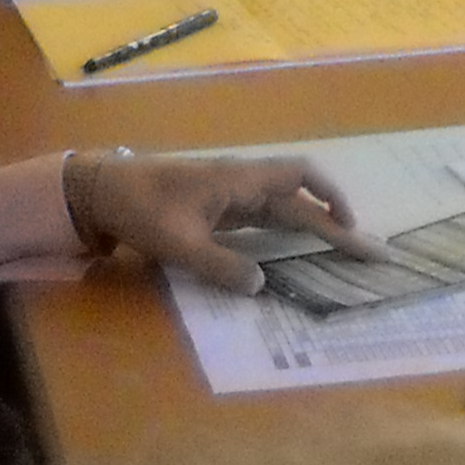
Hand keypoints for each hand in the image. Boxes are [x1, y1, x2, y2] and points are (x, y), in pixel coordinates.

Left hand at [69, 152, 381, 295]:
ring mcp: (231, 194)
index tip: (352, 228)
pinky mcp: (217, 206)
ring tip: (339, 249)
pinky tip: (292, 249)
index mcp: (241, 180)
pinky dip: (285, 230)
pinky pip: (262, 216)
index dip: (331, 199)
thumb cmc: (141, 209)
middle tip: (363, 249)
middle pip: (299, 196)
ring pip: (283, 205)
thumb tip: (261, 285)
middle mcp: (244, 182)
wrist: (102, 190)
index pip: (301, 179)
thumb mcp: (178, 244)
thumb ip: (220, 265)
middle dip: (332, 220)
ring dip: (311, 225)